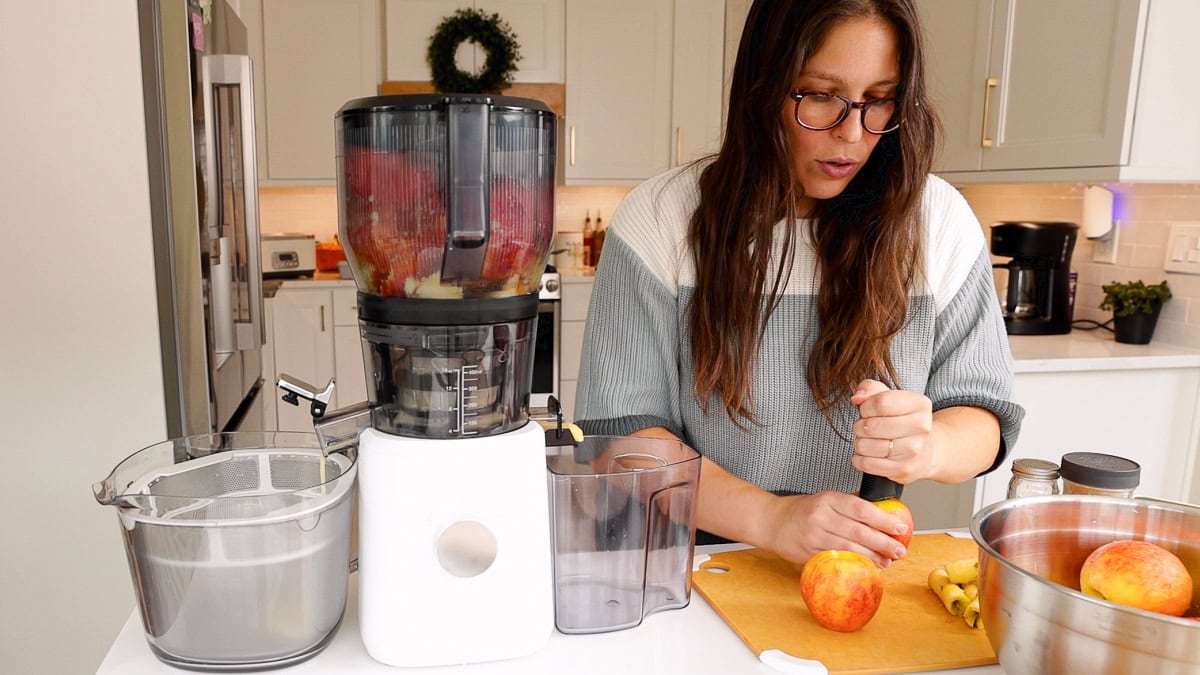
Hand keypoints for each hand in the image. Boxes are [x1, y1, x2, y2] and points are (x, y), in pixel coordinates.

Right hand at [762, 491, 909, 567]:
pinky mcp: (809, 553)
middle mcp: (821, 515)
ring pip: (849, 548)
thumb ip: (848, 508)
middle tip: (899, 550)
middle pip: (858, 531)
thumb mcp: (824, 500)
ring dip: (872, 557)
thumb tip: (882, 520)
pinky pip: (836, 560)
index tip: (900, 527)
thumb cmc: (801, 511)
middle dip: (883, 542)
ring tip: (887, 561)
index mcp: (828, 498)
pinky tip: (866, 567)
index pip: (861, 509)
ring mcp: (813, 535)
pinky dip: (854, 565)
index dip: (883, 519)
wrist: (771, 521)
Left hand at [850, 379, 936, 483]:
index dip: (865, 407)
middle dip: (859, 426)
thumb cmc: (903, 421)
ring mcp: (913, 450)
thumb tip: (858, 397)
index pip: (881, 402)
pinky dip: (859, 459)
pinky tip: (868, 454)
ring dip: (860, 443)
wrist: (925, 452)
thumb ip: (870, 389)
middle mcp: (921, 427)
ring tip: (870, 441)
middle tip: (866, 427)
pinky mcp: (903, 469)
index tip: (866, 411)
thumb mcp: (890, 397)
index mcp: (920, 404)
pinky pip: (866, 464)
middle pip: (870, 426)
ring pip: (865, 445)